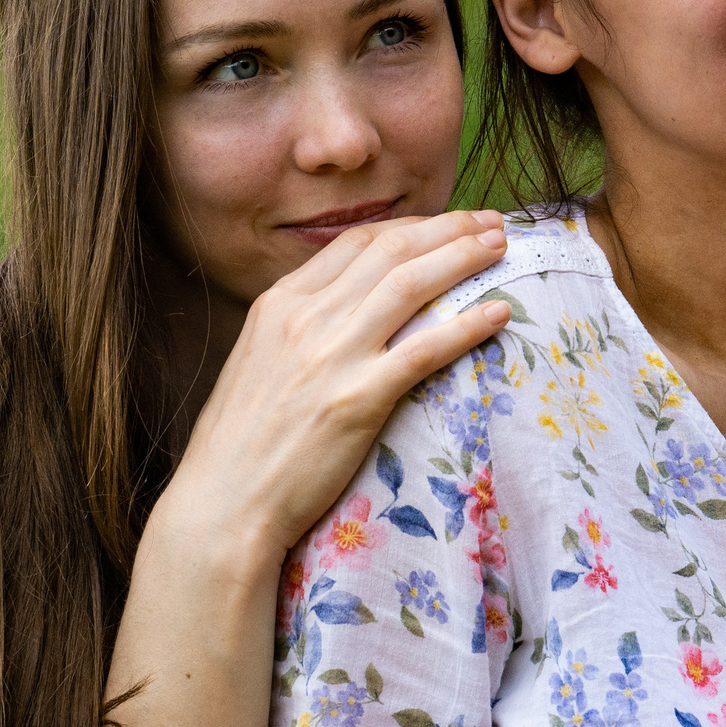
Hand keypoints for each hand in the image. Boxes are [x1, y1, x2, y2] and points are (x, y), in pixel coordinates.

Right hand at [154, 208, 511, 567]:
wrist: (223, 504)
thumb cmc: (239, 447)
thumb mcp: (256, 363)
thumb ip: (297, 330)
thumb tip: (342, 314)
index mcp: (278, 304)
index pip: (355, 243)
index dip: (410, 227)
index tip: (444, 226)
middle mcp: (305, 318)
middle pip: (391, 250)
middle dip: (449, 228)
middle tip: (490, 223)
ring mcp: (333, 356)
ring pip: (412, 284)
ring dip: (465, 258)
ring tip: (502, 247)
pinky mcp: (359, 399)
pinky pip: (426, 348)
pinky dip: (468, 325)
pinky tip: (500, 313)